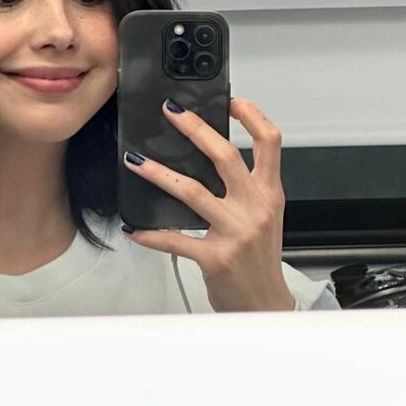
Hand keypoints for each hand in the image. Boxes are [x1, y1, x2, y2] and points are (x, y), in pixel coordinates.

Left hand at [122, 97, 293, 312]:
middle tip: (170, 112)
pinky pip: (175, 239)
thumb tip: (213, 159)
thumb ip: (247, 189)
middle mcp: (255, 208)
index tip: (231, 101)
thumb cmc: (259, 261)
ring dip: (158, 173)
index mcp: (270, 194)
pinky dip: (151, 234)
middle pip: (225, 156)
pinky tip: (136, 229)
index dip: (253, 116)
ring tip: (135, 160)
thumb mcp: (265, 217)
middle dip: (195, 129)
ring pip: (192, 191)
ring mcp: (235, 232)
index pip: (270, 143)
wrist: (264, 304)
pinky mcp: (215, 257)